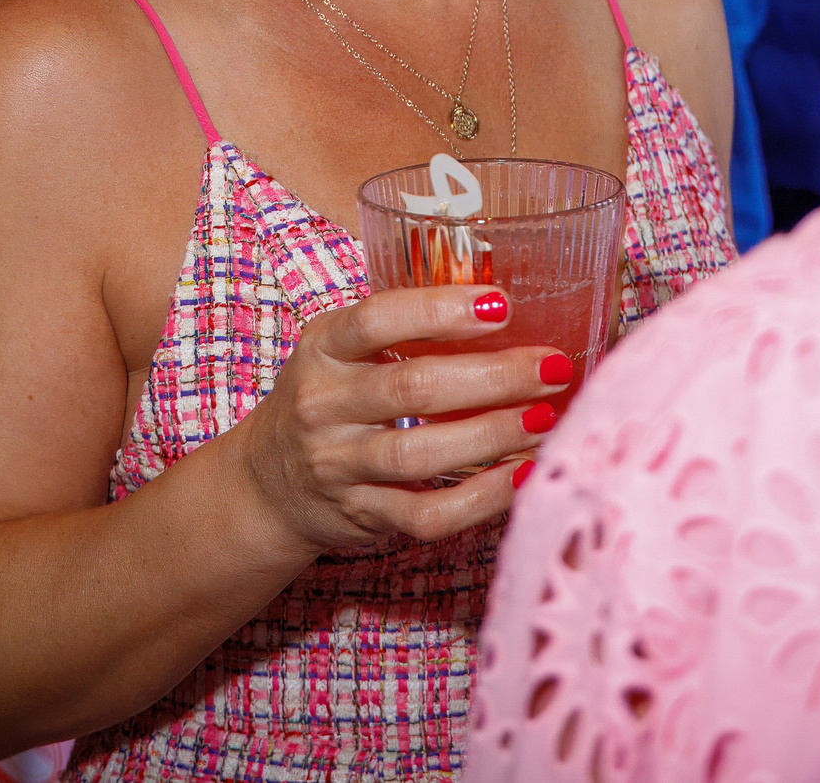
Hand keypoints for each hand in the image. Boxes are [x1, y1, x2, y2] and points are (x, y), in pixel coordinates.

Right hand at [234, 287, 571, 555]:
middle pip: (412, 388)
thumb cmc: (329, 399)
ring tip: (545, 419)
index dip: (439, 312)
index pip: (376, 320)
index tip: (501, 305)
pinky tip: (522, 476)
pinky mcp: (361, 515)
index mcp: (323, 349)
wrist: (268, 485)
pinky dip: (481, 499)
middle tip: (551, 368)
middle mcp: (323, 406)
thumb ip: (402, 329)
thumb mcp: (341, 351)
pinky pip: (427, 514)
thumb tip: (504, 307)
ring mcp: (338, 466)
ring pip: (421, 455)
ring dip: (493, 435)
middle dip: (492, 377)